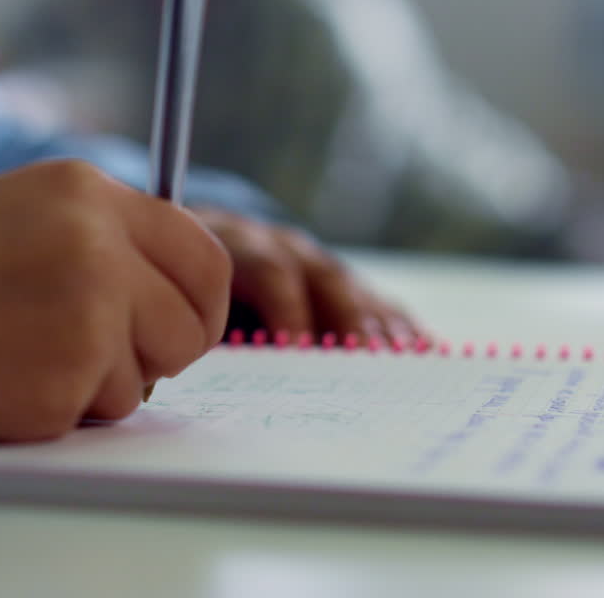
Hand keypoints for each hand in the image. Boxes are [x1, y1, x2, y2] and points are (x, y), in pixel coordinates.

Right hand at [0, 160, 230, 442]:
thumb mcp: (8, 216)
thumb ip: (92, 239)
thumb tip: (162, 292)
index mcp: (85, 189)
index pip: (202, 253)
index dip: (196, 300)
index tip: (178, 324)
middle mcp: (100, 244)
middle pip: (194, 321)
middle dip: (162, 351)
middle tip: (105, 359)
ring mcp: (88, 314)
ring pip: (148, 377)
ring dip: (97, 385)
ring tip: (11, 357)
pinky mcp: (61, 384)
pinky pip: (95, 415)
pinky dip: (54, 414)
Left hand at [193, 208, 421, 344]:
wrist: (201, 240)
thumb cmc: (185, 285)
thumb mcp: (181, 292)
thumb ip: (196, 321)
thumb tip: (207, 363)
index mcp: (239, 245)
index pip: (270, 269)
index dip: (285, 308)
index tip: (296, 350)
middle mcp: (287, 248)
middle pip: (323, 278)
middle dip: (345, 320)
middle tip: (362, 362)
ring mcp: (318, 265)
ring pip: (354, 291)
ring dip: (378, 328)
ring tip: (401, 364)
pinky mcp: (343, 285)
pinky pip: (377, 304)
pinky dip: (399, 329)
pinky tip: (423, 354)